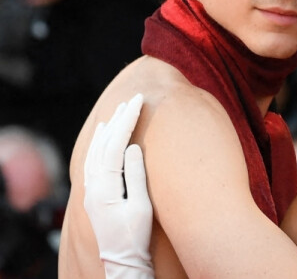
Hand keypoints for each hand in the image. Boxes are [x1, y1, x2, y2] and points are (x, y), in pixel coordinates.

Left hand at [84, 94, 154, 278]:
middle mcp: (93, 187)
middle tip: (132, 98)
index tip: (138, 101)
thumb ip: (136, 176)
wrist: (122, 263)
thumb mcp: (141, 207)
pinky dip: (98, 143)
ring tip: (117, 110)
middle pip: (104, 144)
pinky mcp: (94, 194)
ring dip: (108, 128)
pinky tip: (102, 134)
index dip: (127, 121)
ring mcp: (91, 191)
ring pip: (95, 151)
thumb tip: (133, 147)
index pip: (115, 145)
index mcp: (105, 188)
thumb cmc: (135, 238)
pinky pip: (92, 160)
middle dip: (119, 119)